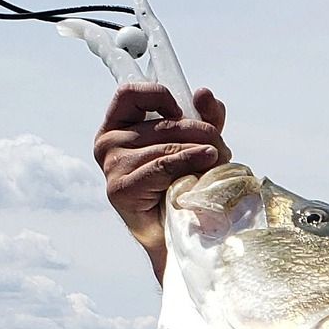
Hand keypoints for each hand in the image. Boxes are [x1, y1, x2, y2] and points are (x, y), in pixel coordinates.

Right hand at [93, 83, 230, 277]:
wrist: (179, 236)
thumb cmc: (184, 187)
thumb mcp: (196, 143)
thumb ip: (202, 118)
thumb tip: (203, 93)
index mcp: (117, 126)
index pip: (130, 93)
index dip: (160, 95)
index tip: (184, 111)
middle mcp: (107, 143)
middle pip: (161, 123)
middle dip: (200, 132)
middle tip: (220, 148)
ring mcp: (111, 166)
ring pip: (166, 145)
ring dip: (200, 151)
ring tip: (216, 162)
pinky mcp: (121, 189)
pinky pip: (162, 166)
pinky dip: (188, 162)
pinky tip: (205, 164)